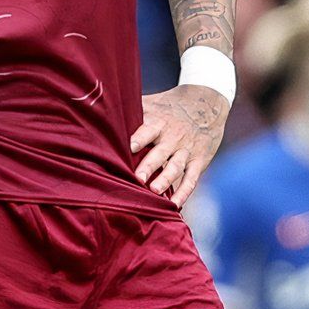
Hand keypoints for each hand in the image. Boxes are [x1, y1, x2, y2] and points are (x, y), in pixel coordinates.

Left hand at [129, 83, 226, 201]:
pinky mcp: (198, 162)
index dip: (140, 138)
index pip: (149, 130)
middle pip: (160, 153)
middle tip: (138, 178)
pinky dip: (184, 193)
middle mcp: (173, 138)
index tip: (130, 147)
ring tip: (154, 191)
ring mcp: (186, 151)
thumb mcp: (154, 103)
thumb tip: (100, 111)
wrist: (208, 105)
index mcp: (160, 122)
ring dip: (165, 180)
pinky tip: (175, 206)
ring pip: (175, 167)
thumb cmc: (171, 107)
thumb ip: (132, 109)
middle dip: (149, 166)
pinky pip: (191, 180)